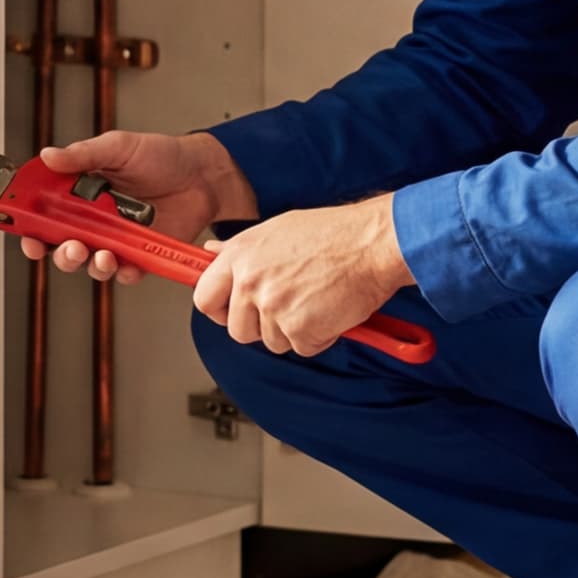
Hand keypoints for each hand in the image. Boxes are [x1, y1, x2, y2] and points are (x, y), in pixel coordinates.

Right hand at [24, 131, 259, 284]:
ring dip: (90, 264)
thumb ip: (83, 154)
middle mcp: (93, 219)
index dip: (30, 225)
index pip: (45, 213)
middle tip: (70, 246)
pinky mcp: (139, 254)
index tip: (25, 232)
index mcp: (80, 191)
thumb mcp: (119, 147)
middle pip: (61, 245)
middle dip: (60, 252)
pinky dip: (122, 272)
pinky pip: (124, 272)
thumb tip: (48, 156)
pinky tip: (125, 263)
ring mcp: (116, 238)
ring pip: (90, 263)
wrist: (202, 174)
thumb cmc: (162, 156)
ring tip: (102, 255)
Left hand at [196, 196, 410, 356]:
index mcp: (240, 255)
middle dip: (261, 327)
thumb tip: (210, 254)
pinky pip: (302, 348)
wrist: (373, 243)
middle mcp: (251, 282)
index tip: (232, 312)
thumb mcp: (277, 230)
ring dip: (294, 330)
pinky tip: (330, 309)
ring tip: (316, 299)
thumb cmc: (333, 234)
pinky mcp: (299, 329)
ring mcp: (273, 308)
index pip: (204, 298)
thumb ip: (240, 249)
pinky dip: (319, 337)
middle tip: (289, 306)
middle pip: (237, 330)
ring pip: (271, 341)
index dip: (219, 310)